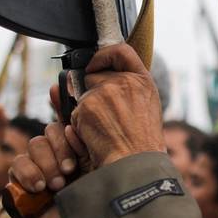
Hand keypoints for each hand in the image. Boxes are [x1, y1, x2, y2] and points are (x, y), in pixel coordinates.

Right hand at [8, 92, 88, 217]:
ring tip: (57, 186)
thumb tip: (77, 126)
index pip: (68, 119)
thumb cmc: (88, 208)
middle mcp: (56, 152)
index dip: (60, 103)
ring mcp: (36, 163)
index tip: (57, 95)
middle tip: (70, 170)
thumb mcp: (97, 176)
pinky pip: (18, 162)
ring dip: (47, 163)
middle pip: (52, 129)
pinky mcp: (19, 178)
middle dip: (62, 148)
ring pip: (36, 143)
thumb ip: (90, 150)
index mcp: (78, 148)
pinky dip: (29, 173)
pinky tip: (39, 188)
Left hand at [71, 43, 163, 168]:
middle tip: (103, 119)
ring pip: (82, 97)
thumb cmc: (140, 147)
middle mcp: (125, 81)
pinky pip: (73, 113)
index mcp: (143, 82)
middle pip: (94, 77)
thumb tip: (81, 77)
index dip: (103, 56)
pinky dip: (78, 127)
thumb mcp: (142, 111)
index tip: (94, 66)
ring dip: (85, 114)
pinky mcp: (89, 104)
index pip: (121, 52)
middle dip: (91, 94)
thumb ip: (121, 91)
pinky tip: (94, 138)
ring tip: (103, 134)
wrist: (136, 166)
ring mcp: (106, 91)